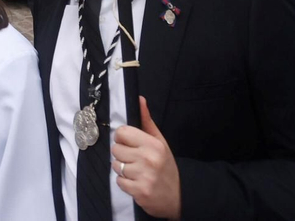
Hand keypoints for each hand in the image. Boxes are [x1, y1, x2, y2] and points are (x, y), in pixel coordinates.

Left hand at [112, 96, 180, 219]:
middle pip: (116, 149)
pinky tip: (136, 182)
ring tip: (136, 171)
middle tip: (135, 160)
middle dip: (122, 154)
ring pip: (115, 166)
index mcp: (153, 144)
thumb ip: (147, 121)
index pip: (122, 132)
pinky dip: (125, 183)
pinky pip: (119, 181)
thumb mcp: (160, 142)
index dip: (122, 138)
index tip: (129, 143)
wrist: (179, 196)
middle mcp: (148, 159)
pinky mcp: (139, 191)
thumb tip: (139, 99)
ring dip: (122, 169)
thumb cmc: (166, 166)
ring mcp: (143, 176)